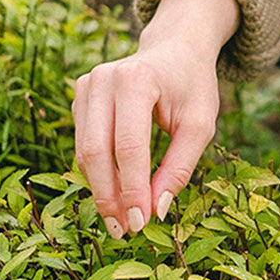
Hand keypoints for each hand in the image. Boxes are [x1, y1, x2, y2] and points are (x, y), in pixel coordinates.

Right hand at [73, 0, 239, 237]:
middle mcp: (102, 79)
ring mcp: (85, 85)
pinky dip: (97, 172)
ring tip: (119, 220)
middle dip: (109, 196)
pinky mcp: (79, 96)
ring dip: (100, 190)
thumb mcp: (200, 124)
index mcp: (136, 79)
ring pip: (84, 151)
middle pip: (95, 151)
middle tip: (124, 230)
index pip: (128, 146)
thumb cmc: (192, 87)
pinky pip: (83, 143)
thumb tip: (157, 210)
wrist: (175, 49)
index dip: (132, 189)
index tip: (142, 223)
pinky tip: (115, 193)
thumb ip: (179, 166)